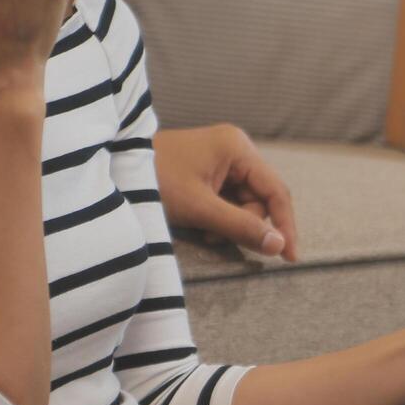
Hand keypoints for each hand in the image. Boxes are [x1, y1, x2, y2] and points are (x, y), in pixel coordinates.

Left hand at [154, 125, 298, 260]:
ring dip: (231, 224)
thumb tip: (278, 246)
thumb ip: (241, 227)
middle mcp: (235, 150)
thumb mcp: (200, 208)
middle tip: (220, 238)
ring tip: (206, 232)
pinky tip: (204, 225)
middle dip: (247, 224)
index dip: (285, 225)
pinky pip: (230, 201)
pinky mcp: (210, 172)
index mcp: (237, 148)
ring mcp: (222, 160)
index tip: (289, 257)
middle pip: (261, 199)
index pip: (276, 190)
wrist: (115, 169)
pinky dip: (221, 219)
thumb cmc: (154, 181)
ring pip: (245, 203)